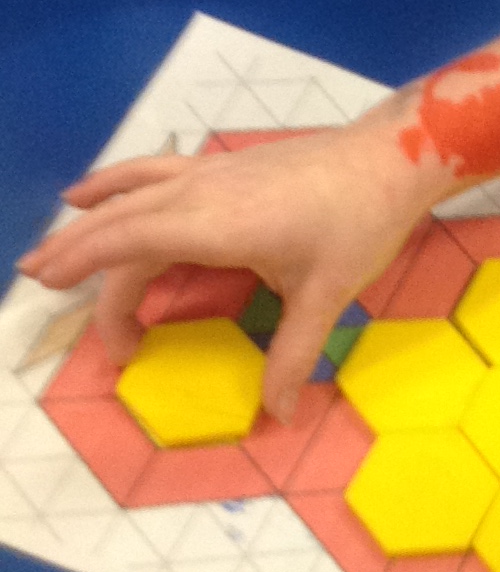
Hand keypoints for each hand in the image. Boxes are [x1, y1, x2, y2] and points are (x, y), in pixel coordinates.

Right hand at [16, 111, 430, 423]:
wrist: (391, 157)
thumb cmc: (360, 222)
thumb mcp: (329, 295)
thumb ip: (293, 354)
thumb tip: (278, 414)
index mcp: (217, 225)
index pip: (132, 244)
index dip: (88, 267)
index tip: (55, 291)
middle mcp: (201, 193)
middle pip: (123, 225)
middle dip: (75, 254)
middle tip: (37, 286)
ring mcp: (209, 173)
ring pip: (130, 196)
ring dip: (85, 222)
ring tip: (44, 253)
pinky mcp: (221, 166)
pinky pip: (150, 173)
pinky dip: (113, 184)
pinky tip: (85, 193)